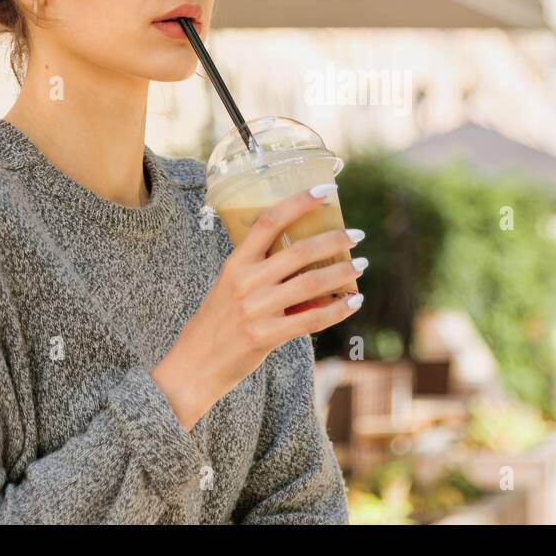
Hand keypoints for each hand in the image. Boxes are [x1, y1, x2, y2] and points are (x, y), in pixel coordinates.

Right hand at [153, 182, 365, 430]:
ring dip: (343, 272)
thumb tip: (304, 258)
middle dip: (334, 239)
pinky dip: (338, 309)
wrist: (195, 365)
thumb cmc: (216, 322)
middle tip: (356, 235)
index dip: (299, 202)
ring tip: (360, 265)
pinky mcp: (267, 335)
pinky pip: (312, 318)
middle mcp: (246, 282)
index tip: (325, 191)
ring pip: (312, 283)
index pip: (269, 221)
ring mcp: (257, 309)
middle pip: (299, 251)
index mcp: (236, 263)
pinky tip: (353, 302)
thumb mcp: (228, 286)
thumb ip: (259, 270)